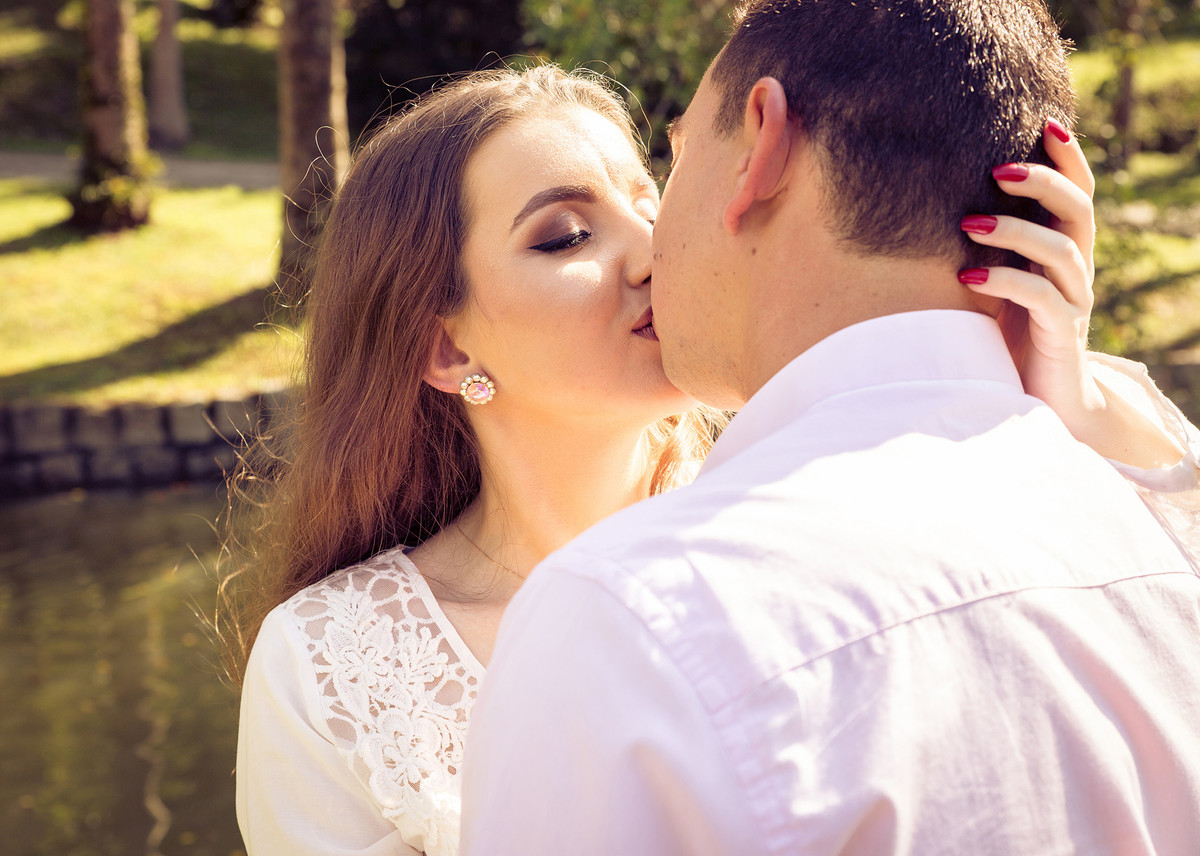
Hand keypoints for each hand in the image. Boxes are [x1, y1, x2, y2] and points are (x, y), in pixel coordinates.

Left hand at [958, 124, 1180, 468]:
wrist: (1039, 404)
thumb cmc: (1006, 341)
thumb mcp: (994, 289)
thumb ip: (984, 252)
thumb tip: (934, 208)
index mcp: (1064, 254)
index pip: (1077, 195)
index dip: (1068, 158)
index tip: (1046, 121)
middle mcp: (1076, 271)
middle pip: (1077, 210)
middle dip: (1042, 182)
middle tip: (997, 169)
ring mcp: (1073, 302)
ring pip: (1059, 250)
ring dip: (1013, 231)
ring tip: (967, 223)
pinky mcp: (1061, 334)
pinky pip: (1041, 297)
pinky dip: (1004, 281)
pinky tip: (965, 278)